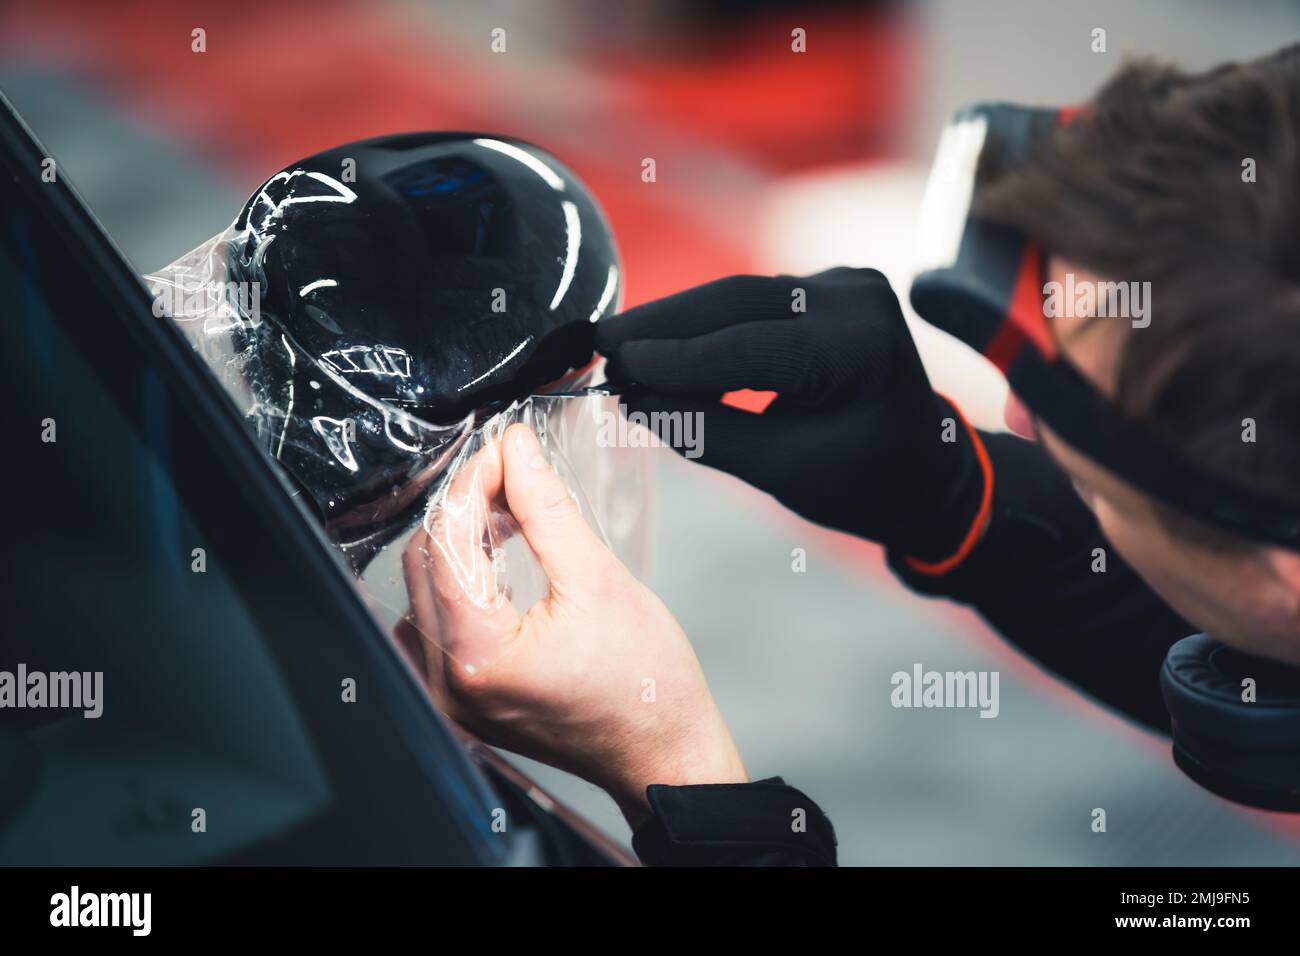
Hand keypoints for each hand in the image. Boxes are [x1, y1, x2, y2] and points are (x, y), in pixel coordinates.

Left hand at [400, 423, 746, 826]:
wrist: (665, 751)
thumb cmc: (646, 685)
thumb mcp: (599, 579)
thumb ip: (546, 507)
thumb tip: (517, 450)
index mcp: (479, 657)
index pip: (448, 544)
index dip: (473, 485)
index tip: (504, 450)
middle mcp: (449, 683)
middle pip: (425, 564)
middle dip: (464, 508)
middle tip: (509, 471)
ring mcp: (452, 695)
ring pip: (426, 589)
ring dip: (460, 540)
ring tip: (506, 509)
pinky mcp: (464, 696)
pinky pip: (439, 621)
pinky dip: (461, 579)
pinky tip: (495, 555)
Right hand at [595, 268, 985, 561]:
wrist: (925, 468)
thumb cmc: (863, 483)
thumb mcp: (782, 471)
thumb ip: (708, 432)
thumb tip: (636, 401)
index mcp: (860, 349)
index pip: (749, 347)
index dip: (675, 357)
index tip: (615, 366)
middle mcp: (858, 299)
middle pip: (739, 302)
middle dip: (665, 324)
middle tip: (602, 343)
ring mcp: (847, 285)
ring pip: (741, 297)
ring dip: (679, 320)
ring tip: (620, 343)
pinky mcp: (830, 288)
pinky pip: (756, 302)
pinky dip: (709, 323)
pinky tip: (664, 339)